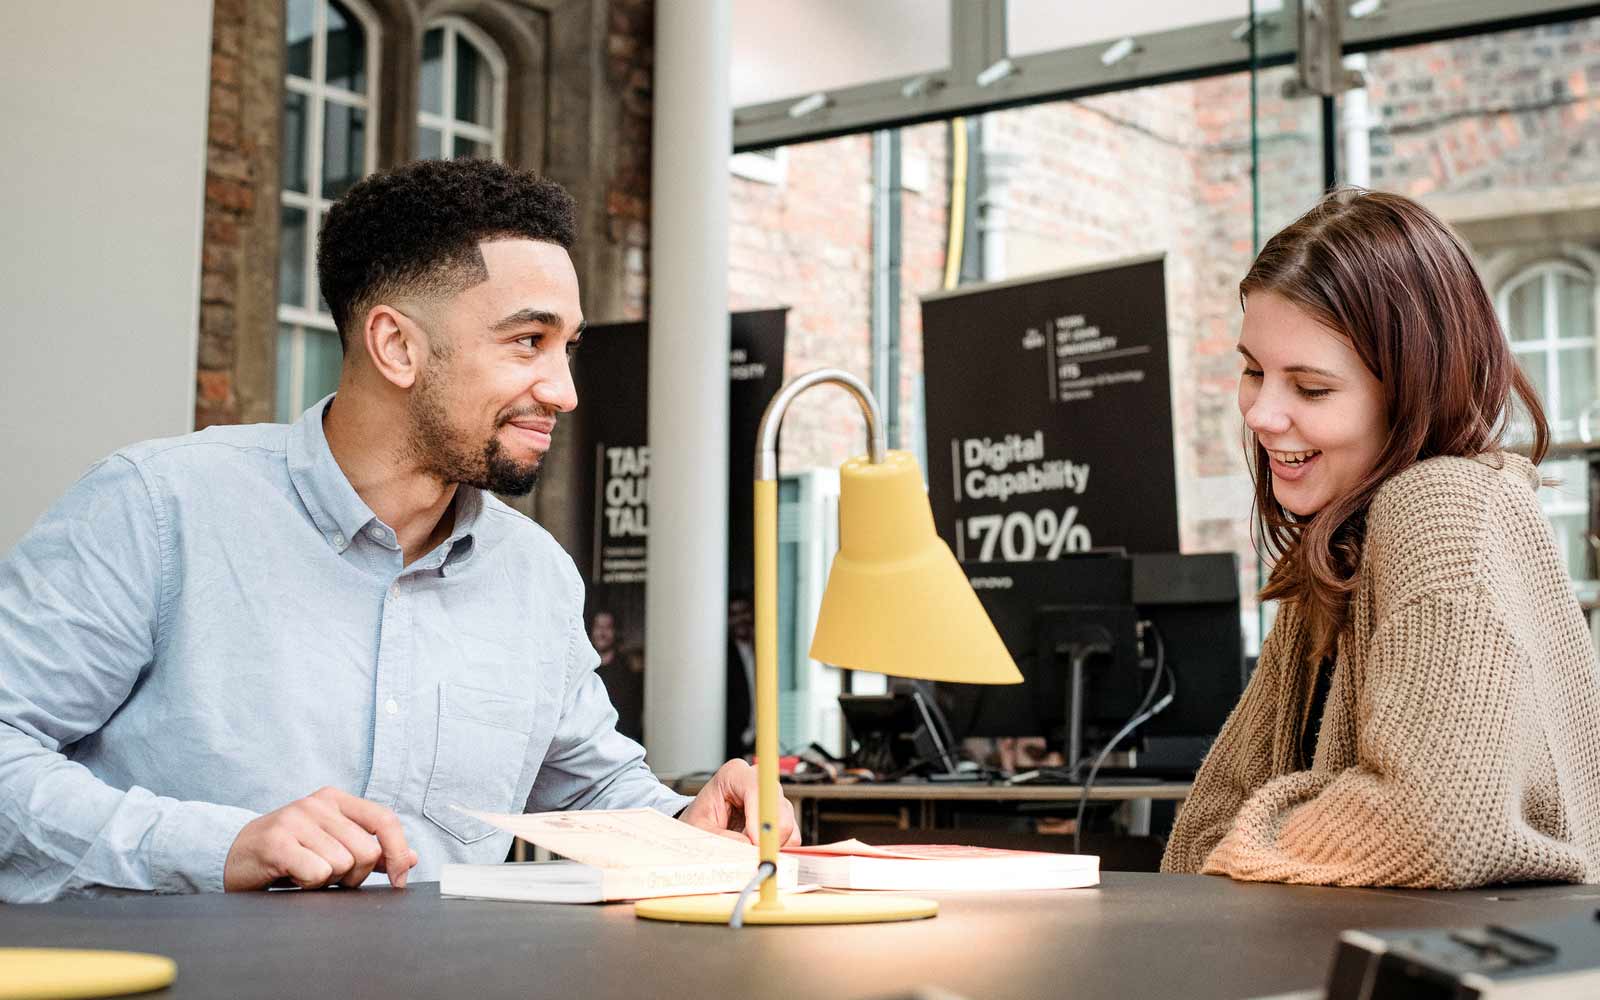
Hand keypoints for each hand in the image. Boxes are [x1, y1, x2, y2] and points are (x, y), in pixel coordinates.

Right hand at [224, 786, 418, 890]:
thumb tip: (411, 858)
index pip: (385, 820)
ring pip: (343, 864)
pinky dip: (310, 883)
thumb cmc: (289, 851)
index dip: (398, 852)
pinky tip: (293, 876)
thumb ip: (372, 850)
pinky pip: (317, 872)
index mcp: (337, 799)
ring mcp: (296, 819)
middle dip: (355, 875)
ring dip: (328, 880)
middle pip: (366, 850)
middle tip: (330, 875)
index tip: (398, 880)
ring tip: (306, 872)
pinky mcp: (277, 842)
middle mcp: (318, 803)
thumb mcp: (332, 844)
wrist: (235, 854)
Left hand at [677, 759, 799, 845]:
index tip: (756, 843)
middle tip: (753, 856)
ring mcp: (773, 799)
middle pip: (778, 807)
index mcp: (734, 775)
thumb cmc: (697, 823)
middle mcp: (758, 782)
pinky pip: (791, 837)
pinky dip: (777, 850)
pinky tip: (756, 851)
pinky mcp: (782, 817)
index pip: (757, 788)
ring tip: (746, 851)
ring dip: (770, 845)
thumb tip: (749, 849)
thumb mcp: (700, 832)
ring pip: (787, 824)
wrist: (699, 827)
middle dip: (768, 837)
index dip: (760, 817)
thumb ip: (723, 839)